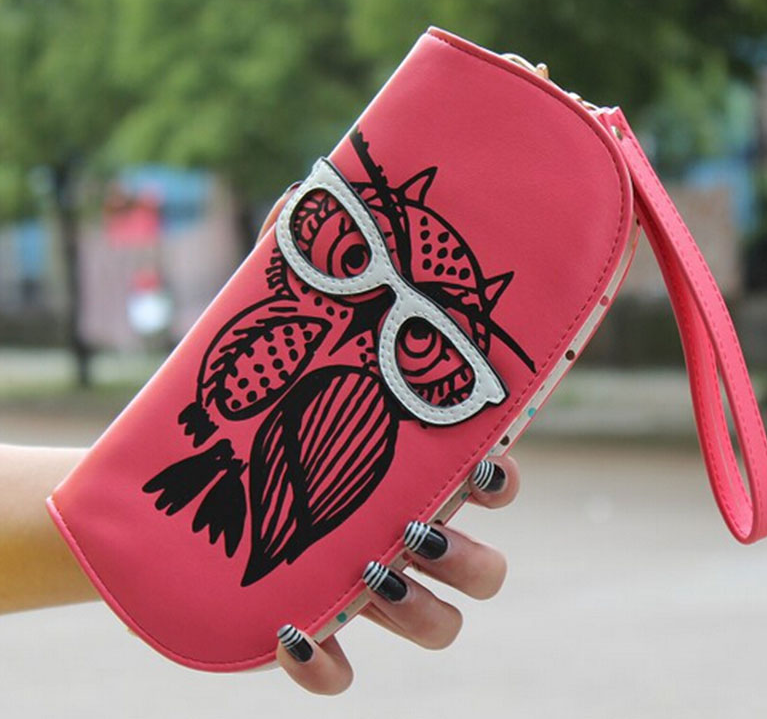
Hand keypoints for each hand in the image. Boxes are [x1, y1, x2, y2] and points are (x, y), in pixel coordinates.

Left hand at [258, 194, 518, 692]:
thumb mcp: (277, 309)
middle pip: (484, 564)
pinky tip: (290, 631)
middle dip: (471, 554)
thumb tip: (320, 184)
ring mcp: (363, 576)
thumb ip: (303, 246)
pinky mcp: (309, 618)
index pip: (493, 479)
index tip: (487, 462)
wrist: (176, 459)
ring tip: (363, 570)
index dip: (504, 479)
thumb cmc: (248, 382)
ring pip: (438, 622)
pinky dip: (326, 666)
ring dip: (418, 609)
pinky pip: (339, 669)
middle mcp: (403, 520)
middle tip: (415, 521)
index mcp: (413, 460)